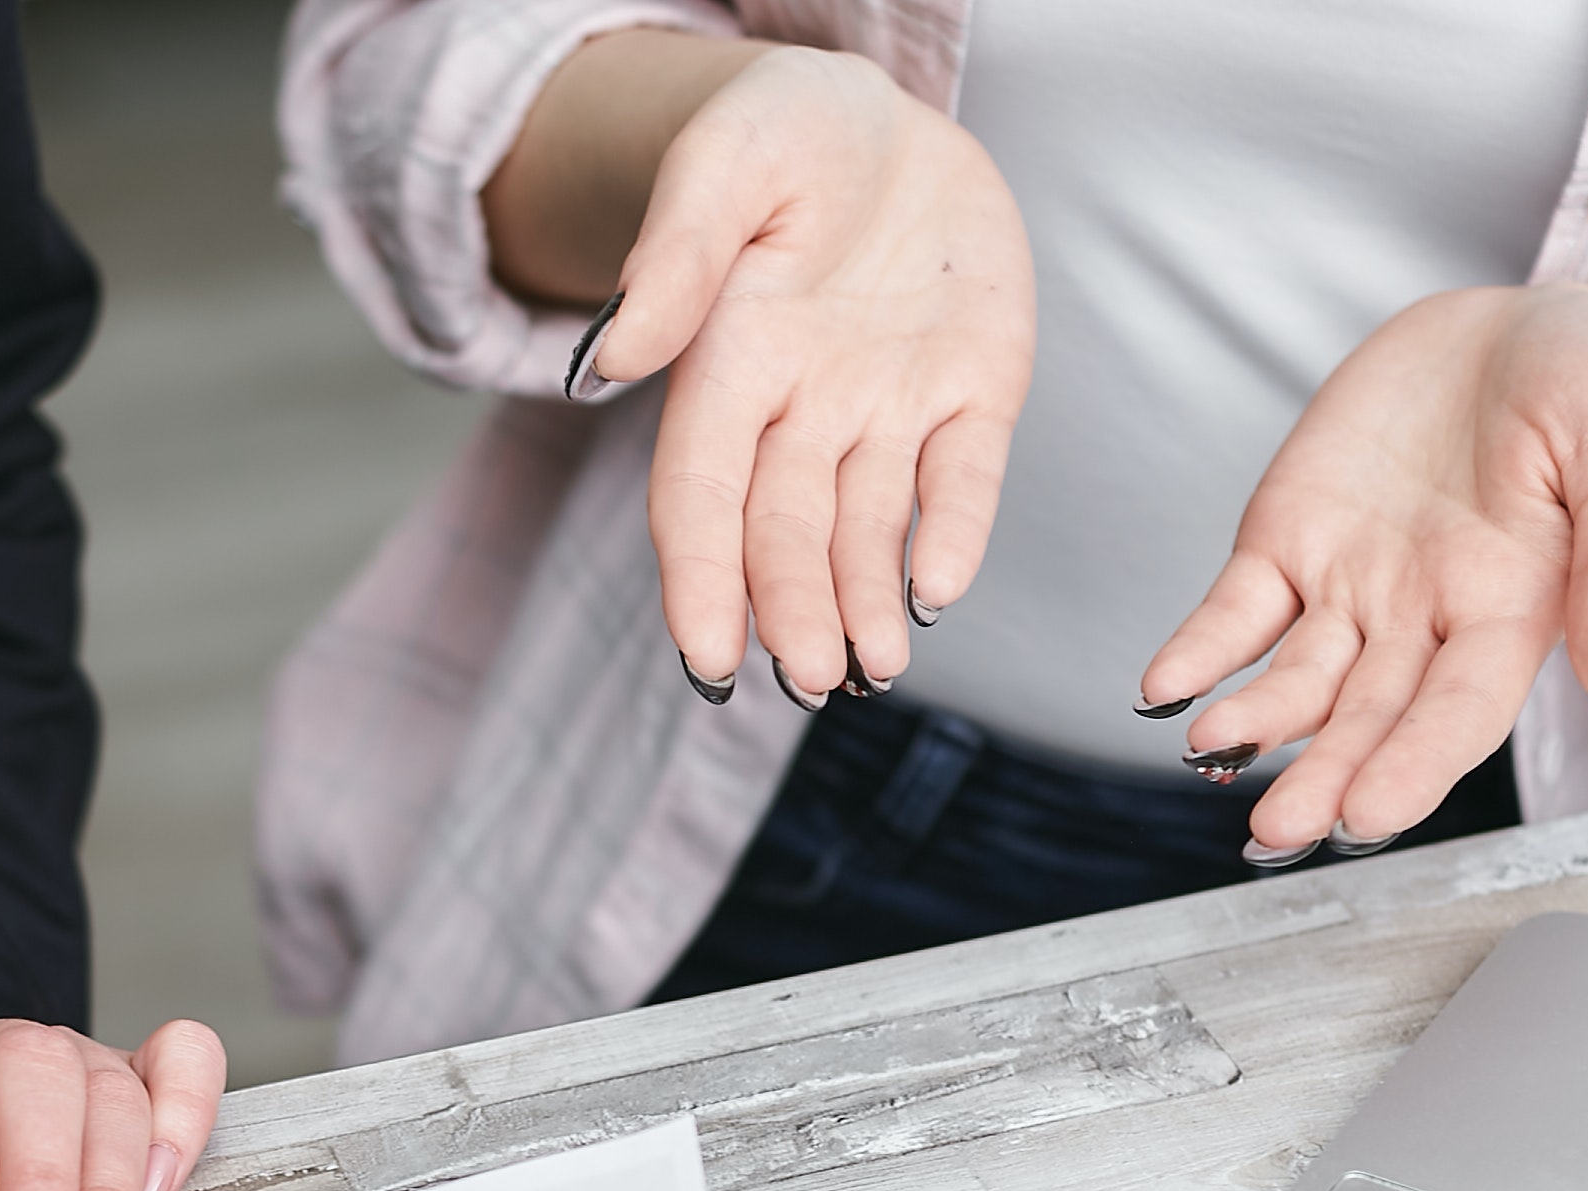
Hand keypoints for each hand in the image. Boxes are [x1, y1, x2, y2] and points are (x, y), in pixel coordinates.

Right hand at [524, 40, 1031, 699]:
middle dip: (794, 611)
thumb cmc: (786, 131)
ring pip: (870, 529)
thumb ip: (679, 257)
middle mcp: (805, 405)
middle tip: (811, 679)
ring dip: (865, 606)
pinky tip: (937, 591)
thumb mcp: (727, 161)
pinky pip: (964, 479)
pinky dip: (952, 535)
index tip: (706, 657)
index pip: (702, 494)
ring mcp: (891, 405)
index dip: (701, 579)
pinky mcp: (976, 393)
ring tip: (873, 670)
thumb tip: (611, 361)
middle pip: (786, 532)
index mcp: (730, 360)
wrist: (888, 115)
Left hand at [1143, 286, 1587, 856]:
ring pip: (1297, 680)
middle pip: (1368, 717)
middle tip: (1281, 829)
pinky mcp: (1290, 542)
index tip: (1368, 815)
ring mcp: (1350, 588)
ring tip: (1214, 748)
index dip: (1414, 765)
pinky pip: (1236, 612)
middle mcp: (1424, 621)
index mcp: (1513, 615)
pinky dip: (1200, 651)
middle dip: (1324, 774)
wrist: (1521, 330)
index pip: (1458, 714)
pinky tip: (1165, 687)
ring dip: (1256, 723)